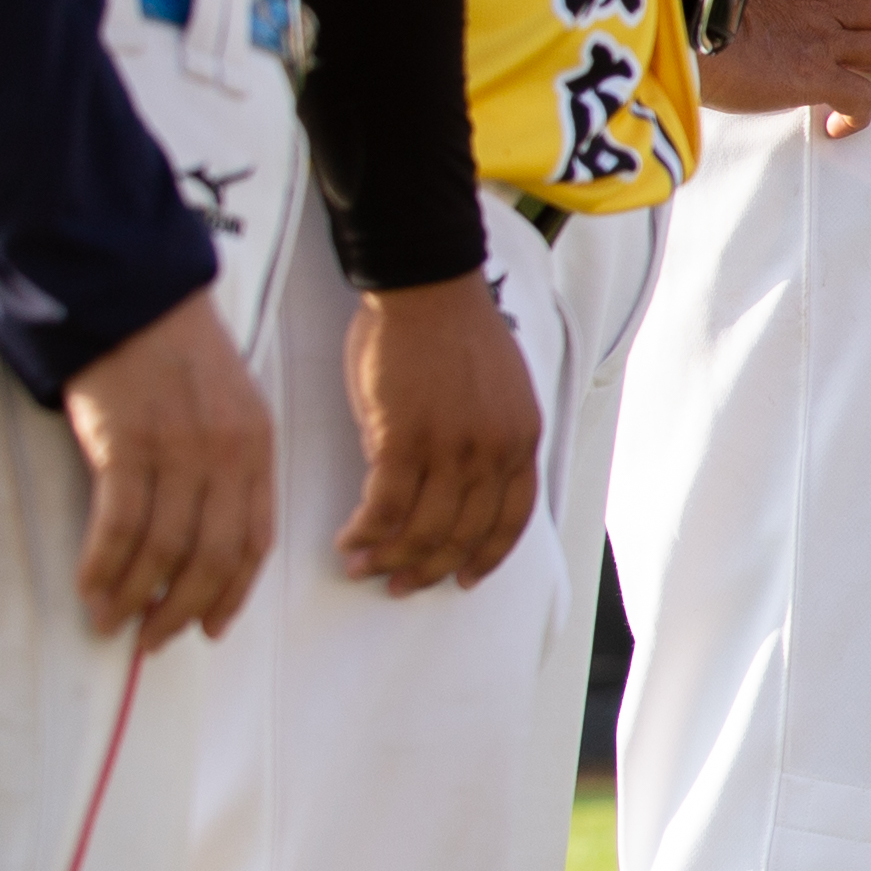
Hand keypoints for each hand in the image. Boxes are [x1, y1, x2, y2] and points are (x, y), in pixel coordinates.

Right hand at [63, 292, 271, 646]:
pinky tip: (91, 586)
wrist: (139, 299)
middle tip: (156, 640)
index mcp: (260, 449)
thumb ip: (231, 468)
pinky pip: (119, 522)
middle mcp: (227, 456)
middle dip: (184, 608)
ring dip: (136, 595)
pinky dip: (104, 563)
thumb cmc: (182, 356)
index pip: (256, 539)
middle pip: (212, 555)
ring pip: (164, 548)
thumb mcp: (234, 408)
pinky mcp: (128, 443)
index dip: (233, 592)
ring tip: (114, 623)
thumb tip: (205, 539)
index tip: (213, 627)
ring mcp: (179, 450)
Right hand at [339, 272, 542, 591]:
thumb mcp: (497, 390)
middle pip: (464, 534)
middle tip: (399, 585)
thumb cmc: (452, 331)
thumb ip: (486, 438)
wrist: (426, 286)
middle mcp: (494, 451)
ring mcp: (451, 448)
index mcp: (522, 438)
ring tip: (364, 568)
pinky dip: (364, 533)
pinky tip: (348, 540)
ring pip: (423, 529)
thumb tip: (454, 483)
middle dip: (430, 569)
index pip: (512, 518)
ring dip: (390, 559)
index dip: (487, 556)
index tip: (465, 579)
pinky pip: (383, 508)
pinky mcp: (403, 439)